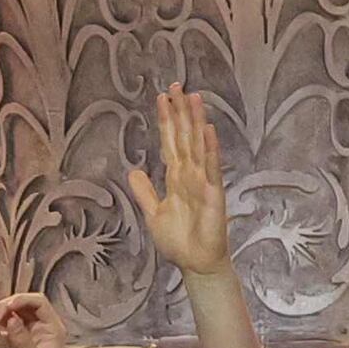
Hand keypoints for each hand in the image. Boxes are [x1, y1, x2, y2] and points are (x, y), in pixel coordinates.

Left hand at [123, 88, 233, 282]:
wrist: (195, 262)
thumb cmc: (178, 240)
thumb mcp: (153, 213)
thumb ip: (145, 191)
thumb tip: (134, 171)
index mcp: (176, 177)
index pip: (170, 142)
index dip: (166, 121)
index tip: (162, 98)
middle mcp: (190, 174)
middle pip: (184, 137)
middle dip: (179, 112)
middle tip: (176, 85)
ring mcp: (203, 181)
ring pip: (198, 145)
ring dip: (195, 122)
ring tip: (193, 97)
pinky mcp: (214, 193)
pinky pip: (211, 167)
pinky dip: (210, 149)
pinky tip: (207, 130)